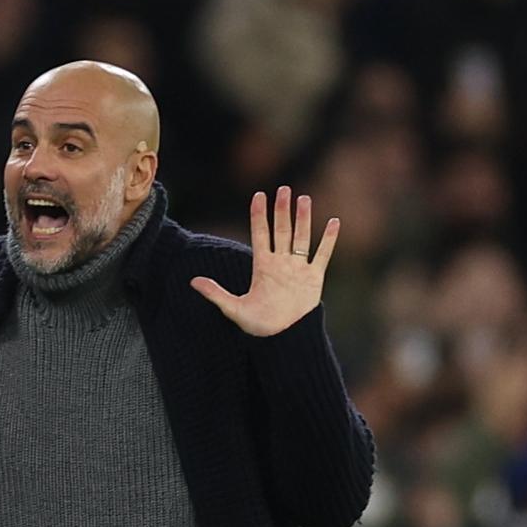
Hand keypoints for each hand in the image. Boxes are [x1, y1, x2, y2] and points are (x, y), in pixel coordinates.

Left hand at [190, 186, 339, 336]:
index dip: (259, 215)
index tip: (259, 195)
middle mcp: (281, 263)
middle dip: (282, 210)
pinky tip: (334, 222)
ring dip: (304, 219)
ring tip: (304, 199)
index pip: (260, 233)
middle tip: (283, 189)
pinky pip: (323, 255)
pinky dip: (329, 239)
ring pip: (302, 237)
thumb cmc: (257, 325)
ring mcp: (298, 268)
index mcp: (262, 266)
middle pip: (282, 230)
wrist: (283, 338)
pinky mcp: (314, 278)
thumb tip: (192, 282)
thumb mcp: (233, 308)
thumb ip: (215, 293)